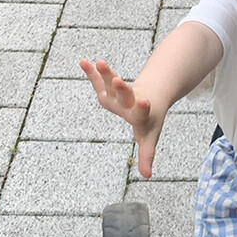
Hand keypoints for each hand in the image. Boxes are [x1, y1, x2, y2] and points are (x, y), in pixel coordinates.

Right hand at [80, 59, 162, 177]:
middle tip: (118, 80)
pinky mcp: (112, 85)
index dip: (143, 108)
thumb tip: (147, 176)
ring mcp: (121, 92)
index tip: (146, 102)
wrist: (154, 96)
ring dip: (107, 73)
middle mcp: (130, 102)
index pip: (142, 113)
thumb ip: (147, 155)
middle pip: (126, 94)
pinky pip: (100, 79)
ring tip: (100, 63)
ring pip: (113, 83)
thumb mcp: (149, 138)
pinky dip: (91, 72)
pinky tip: (82, 61)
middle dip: (122, 89)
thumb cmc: (149, 122)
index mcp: (141, 115)